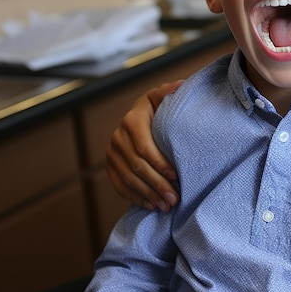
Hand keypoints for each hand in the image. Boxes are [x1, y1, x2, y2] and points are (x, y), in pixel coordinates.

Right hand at [106, 81, 183, 211]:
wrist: (142, 115)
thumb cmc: (159, 107)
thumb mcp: (164, 97)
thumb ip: (171, 92)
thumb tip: (180, 86)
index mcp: (133, 120)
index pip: (144, 146)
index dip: (159, 163)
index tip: (176, 175)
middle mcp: (118, 136)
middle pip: (137, 166)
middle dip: (156, 184)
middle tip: (174, 198)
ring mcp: (112, 152)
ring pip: (128, 179)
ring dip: (148, 195)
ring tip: (166, 205)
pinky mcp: (110, 165)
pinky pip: (120, 186)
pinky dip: (135, 197)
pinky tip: (151, 205)